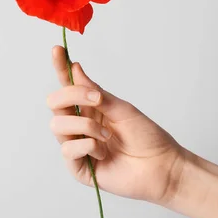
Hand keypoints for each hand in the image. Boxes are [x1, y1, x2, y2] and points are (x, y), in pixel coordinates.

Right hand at [46, 46, 189, 204]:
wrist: (162, 166)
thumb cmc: (147, 136)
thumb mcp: (121, 108)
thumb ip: (95, 92)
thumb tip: (76, 69)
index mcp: (91, 109)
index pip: (68, 87)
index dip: (61, 68)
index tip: (58, 49)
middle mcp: (81, 126)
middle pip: (55, 104)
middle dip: (71, 95)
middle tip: (96, 99)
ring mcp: (78, 147)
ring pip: (58, 126)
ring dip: (85, 125)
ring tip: (107, 135)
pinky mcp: (79, 168)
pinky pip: (68, 150)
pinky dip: (88, 146)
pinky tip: (104, 152)